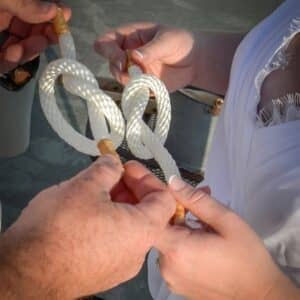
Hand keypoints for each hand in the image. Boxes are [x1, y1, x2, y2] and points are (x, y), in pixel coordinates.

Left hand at [0, 0, 70, 72]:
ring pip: (18, 48)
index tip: (65, 16)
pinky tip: (15, 54)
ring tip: (40, 43)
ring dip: (31, 49)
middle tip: (57, 36)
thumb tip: (54, 9)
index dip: (48, 14)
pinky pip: (3, 64)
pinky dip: (12, 61)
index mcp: (2, 4)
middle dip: (44, 34)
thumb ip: (24, 3)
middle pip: (27, 30)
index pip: (29, 9)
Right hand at [0, 157, 175, 298]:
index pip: (165, 198)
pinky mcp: (104, 273)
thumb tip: (114, 163)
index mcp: (143, 229)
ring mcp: (121, 266)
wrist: (26, 273)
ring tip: (96, 192)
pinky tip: (87, 215)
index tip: (126, 168)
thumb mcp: (86, 185)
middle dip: (130, 189)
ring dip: (119, 205)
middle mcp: (138, 251)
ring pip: (130, 227)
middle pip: (147, 212)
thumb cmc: (60, 227)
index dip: (147, 178)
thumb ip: (108, 168)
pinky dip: (110, 223)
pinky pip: (116, 242)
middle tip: (110, 176)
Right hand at [94, 22, 198, 91]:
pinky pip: (134, 90)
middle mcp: (128, 54)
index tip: (122, 60)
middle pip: (111, 63)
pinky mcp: (143, 84)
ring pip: (120, 79)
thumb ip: (151, 49)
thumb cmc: (181, 42)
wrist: (195, 62)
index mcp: (130, 37)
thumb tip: (134, 56)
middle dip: (118, 70)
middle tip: (134, 73)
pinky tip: (150, 87)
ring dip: (129, 82)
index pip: (106, 42)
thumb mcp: (167, 40)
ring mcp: (135, 71)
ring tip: (146, 79)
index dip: (108, 51)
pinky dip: (139, 91)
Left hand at [156, 176, 298, 299]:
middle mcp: (166, 266)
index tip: (187, 199)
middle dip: (181, 214)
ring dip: (184, 229)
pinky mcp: (177, 285)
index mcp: (176, 249)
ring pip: (169, 242)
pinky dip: (185, 245)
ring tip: (208, 225)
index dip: (167, 204)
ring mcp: (170, 278)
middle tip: (205, 206)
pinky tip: (204, 242)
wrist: (260, 296)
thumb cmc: (247, 257)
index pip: (154, 218)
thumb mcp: (225, 220)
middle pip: (162, 230)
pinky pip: (174, 257)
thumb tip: (172, 182)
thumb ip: (196, 200)